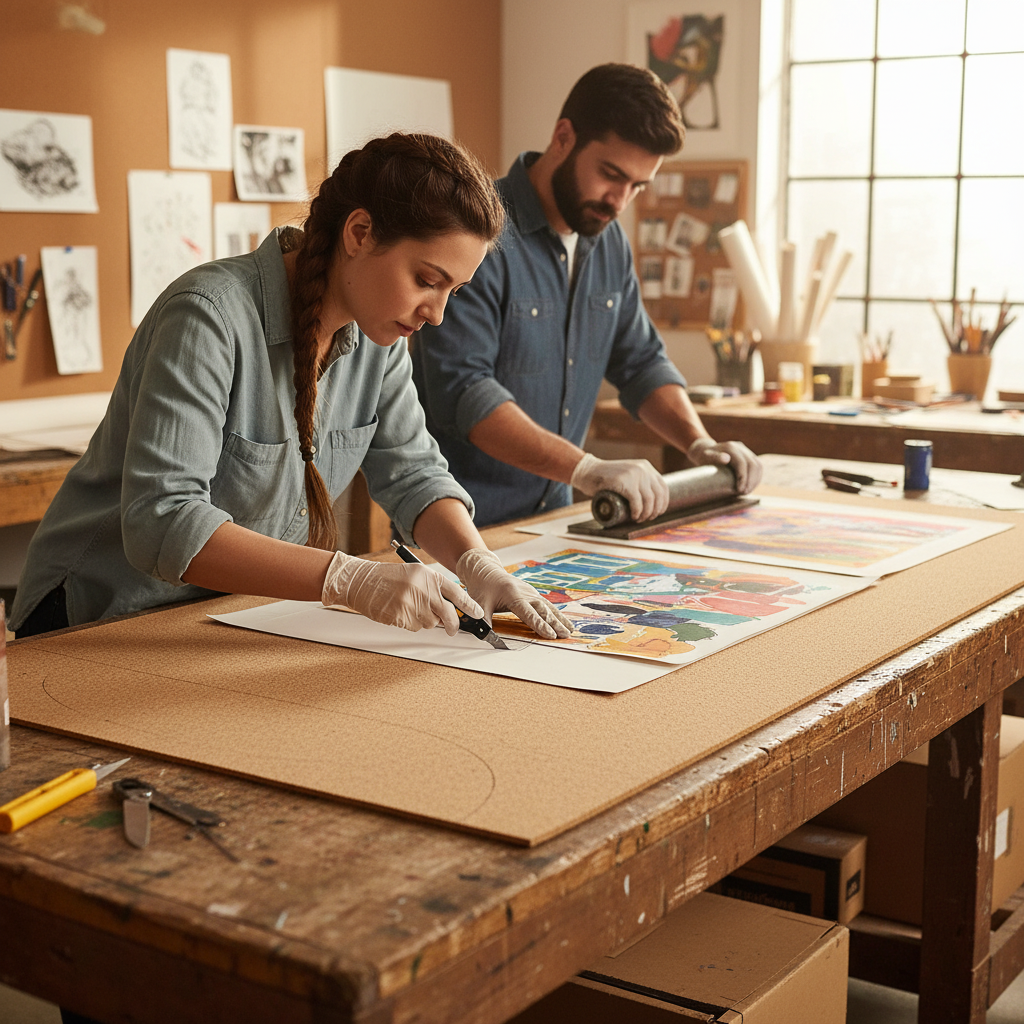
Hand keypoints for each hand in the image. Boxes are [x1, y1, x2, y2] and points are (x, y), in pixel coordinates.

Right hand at [322, 551, 483, 634]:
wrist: (362, 581)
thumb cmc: (387, 577)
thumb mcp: (415, 575)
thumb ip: (433, 589)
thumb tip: (449, 608)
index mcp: (429, 577)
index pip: (456, 593)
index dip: (469, 605)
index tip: (477, 614)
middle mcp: (424, 590)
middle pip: (448, 615)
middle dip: (453, 625)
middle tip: (453, 629)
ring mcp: (413, 604)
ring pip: (430, 623)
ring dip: (424, 621)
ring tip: (409, 607)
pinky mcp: (402, 617)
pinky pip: (415, 627)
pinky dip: (410, 623)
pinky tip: (399, 611)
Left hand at [456, 548, 572, 639]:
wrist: (488, 572)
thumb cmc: (483, 589)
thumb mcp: (480, 604)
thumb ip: (484, 621)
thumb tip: (486, 638)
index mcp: (512, 594)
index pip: (528, 612)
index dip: (539, 624)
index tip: (550, 634)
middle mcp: (525, 593)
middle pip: (542, 609)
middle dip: (554, 623)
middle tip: (565, 635)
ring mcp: (531, 592)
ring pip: (548, 606)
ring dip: (559, 619)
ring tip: (570, 631)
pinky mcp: (533, 594)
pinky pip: (547, 605)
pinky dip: (557, 614)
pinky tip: (566, 623)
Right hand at [570, 452, 668, 521]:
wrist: (586, 471)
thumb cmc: (605, 478)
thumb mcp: (627, 475)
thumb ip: (638, 482)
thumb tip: (651, 501)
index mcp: (646, 467)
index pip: (663, 487)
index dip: (663, 503)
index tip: (657, 513)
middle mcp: (643, 469)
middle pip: (658, 495)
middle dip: (655, 511)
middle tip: (647, 519)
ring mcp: (634, 474)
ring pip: (649, 500)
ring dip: (647, 513)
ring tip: (639, 519)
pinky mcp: (624, 481)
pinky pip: (637, 501)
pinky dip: (637, 512)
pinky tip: (634, 516)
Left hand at [686, 438, 762, 492]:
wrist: (705, 451)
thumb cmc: (704, 458)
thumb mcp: (705, 457)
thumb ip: (715, 457)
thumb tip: (726, 459)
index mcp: (730, 447)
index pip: (742, 463)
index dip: (743, 478)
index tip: (739, 490)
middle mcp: (740, 447)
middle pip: (753, 464)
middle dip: (751, 481)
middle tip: (744, 493)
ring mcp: (746, 451)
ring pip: (758, 465)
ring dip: (755, 480)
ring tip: (747, 492)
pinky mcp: (749, 456)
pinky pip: (758, 467)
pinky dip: (757, 478)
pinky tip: (751, 486)